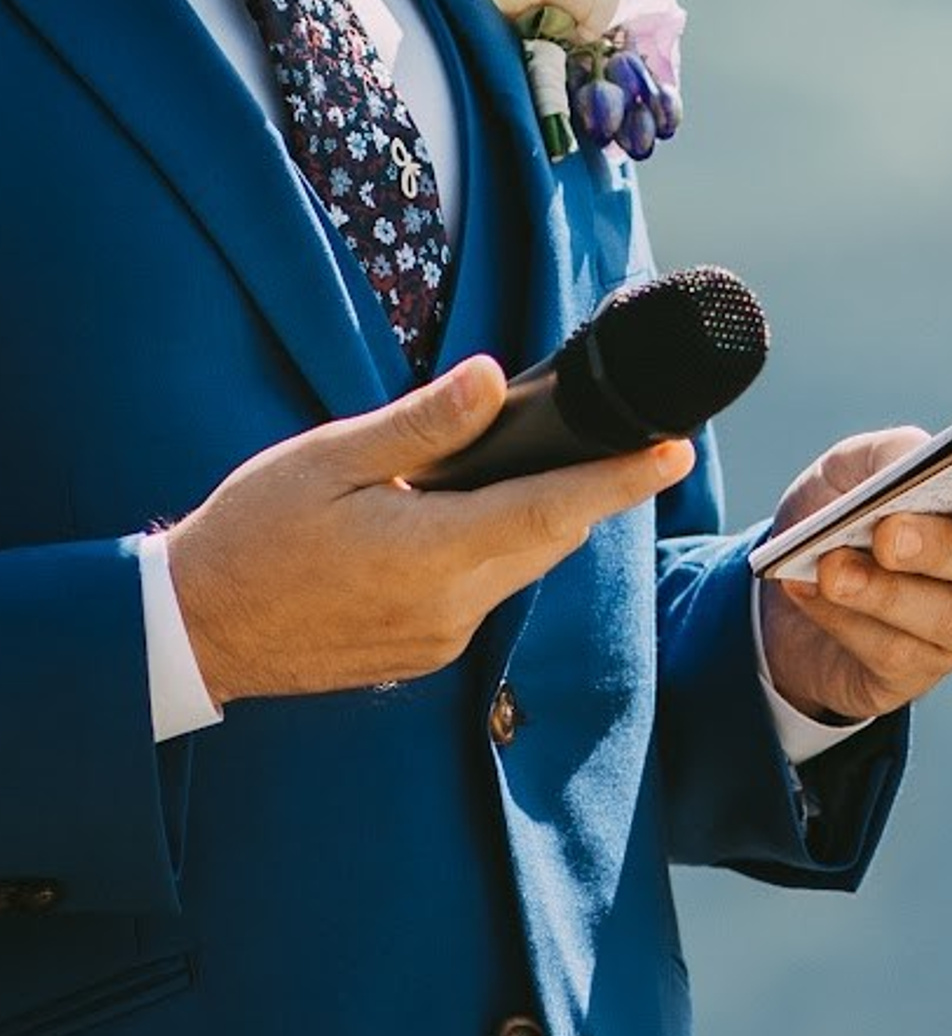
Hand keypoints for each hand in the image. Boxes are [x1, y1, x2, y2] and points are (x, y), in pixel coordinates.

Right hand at [166, 357, 691, 705]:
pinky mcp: (424, 654)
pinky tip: (456, 522)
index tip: (674, 450)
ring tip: (522, 470)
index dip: (619, 481)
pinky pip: (484, 594)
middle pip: (548, 539)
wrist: (194, 632)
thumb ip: (421, 427)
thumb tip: (492, 381)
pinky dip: (490, 553)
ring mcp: (440, 639)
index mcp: (429, 553)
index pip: (551, 510)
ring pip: (520, 568)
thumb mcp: (328, 460)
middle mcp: (450, 607)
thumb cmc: (251, 535)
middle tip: (612, 438)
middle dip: (583, 491)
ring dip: (533, 521)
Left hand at [754, 426, 951, 727]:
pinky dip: (843, 619)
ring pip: (945, 619)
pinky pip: (894, 654)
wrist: (789, 579)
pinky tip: (805, 590)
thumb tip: (913, 462)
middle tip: (887, 535)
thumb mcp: (852, 466)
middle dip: (939, 549)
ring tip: (829, 568)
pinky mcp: (917, 674)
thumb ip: (888, 453)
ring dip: (883, 592)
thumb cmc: (842, 509)